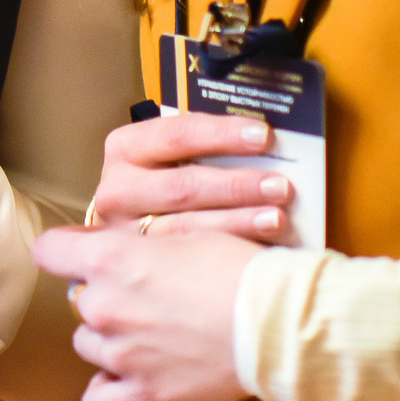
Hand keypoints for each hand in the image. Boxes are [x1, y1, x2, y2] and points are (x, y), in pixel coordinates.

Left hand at [33, 225, 259, 400]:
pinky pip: (97, 400)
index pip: (50, 250)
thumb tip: (108, 248)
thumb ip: (136, 245)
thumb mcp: (184, 234)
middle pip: (78, 300)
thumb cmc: (239, 270)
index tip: (78, 255)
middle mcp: (106, 307)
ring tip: (152, 334)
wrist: (276, 321)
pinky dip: (107, 389)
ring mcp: (121, 355)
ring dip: (111, 339)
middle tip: (146, 296)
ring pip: (88, 345)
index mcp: (112, 260)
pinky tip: (127, 376)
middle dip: (105, 296)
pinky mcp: (144, 394)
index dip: (65, 251)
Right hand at [89, 111, 292, 240]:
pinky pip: (188, 260)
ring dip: (238, 222)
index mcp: (126, 147)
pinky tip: (256, 250)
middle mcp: (119, 189)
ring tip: (277, 219)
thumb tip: (267, 142)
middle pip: (184, 186)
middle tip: (281, 186)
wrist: (128, 224)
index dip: (224, 135)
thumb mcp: (170, 156)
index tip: (265, 136)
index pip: (179, 135)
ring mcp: (125, 232)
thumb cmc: (162, 181)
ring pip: (187, 228)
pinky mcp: (140, 266)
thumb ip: (205, 148)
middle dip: (237, 185)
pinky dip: (227, 251)